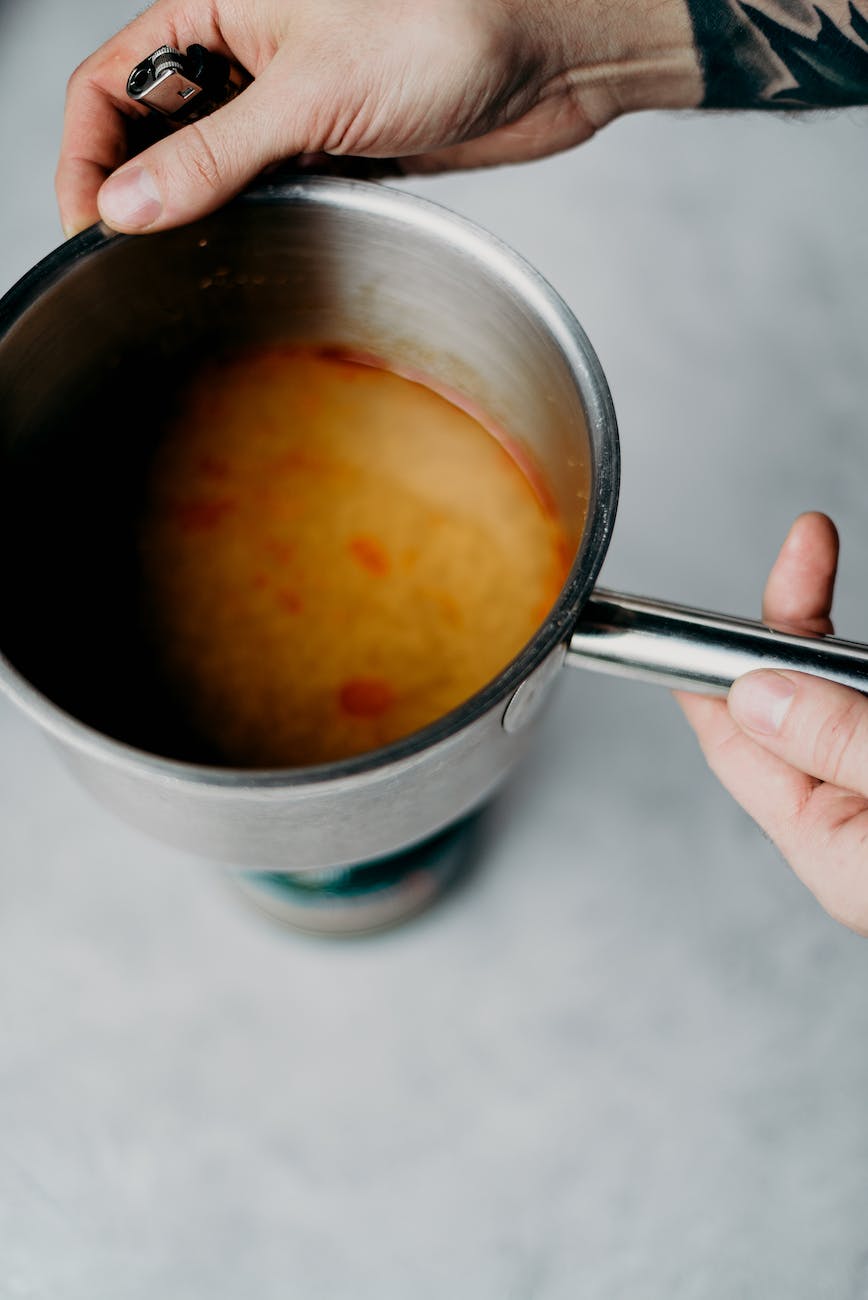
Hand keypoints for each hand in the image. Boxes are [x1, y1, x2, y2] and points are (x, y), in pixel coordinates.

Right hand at [56, 0, 700, 236]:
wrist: (546, 56)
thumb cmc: (446, 27)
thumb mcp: (311, 94)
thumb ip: (215, 155)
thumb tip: (128, 206)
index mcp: (214, 9)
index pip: (109, 87)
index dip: (87, 160)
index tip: (90, 230)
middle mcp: (243, 55)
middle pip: (152, 132)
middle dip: (137, 193)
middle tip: (136, 262)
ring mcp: (287, 104)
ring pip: (210, 167)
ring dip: (197, 215)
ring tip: (188, 264)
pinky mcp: (330, 145)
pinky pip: (269, 190)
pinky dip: (255, 222)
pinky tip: (253, 251)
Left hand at [678, 513, 867, 934]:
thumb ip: (842, 743)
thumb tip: (756, 694)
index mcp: (836, 848)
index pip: (737, 746)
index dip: (709, 668)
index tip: (698, 599)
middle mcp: (862, 822)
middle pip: (796, 704)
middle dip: (795, 623)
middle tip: (810, 546)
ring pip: (852, 695)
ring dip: (848, 644)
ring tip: (829, 567)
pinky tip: (866, 651)